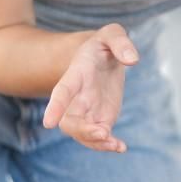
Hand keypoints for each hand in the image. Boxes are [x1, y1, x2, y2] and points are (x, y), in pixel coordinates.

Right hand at [42, 23, 137, 151]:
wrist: (102, 57)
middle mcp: (77, 97)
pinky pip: (99, 137)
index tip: (48, 123)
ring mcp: (87, 110)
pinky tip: (121, 147)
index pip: (63, 91)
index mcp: (76, 74)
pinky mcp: (101, 118)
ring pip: (82, 133)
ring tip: (116, 145)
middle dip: (82, 130)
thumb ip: (121, 43)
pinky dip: (107, 145)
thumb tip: (133, 61)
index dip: (55, 106)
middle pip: (70, 120)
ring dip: (96, 142)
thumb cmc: (104, 44)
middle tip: (103, 133)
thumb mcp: (112, 34)